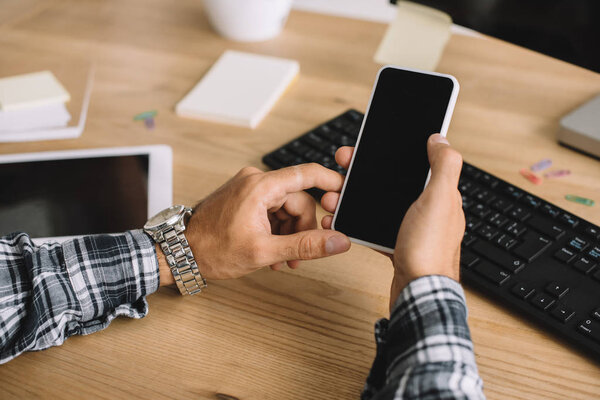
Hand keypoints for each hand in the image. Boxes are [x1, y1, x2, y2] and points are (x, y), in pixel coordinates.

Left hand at [159, 163, 351, 283]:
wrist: (179, 253)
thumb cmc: (212, 250)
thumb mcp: (264, 252)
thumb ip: (305, 246)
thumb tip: (337, 242)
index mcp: (260, 186)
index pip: (307, 174)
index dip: (331, 182)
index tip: (345, 193)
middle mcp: (254, 180)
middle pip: (298, 199)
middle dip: (302, 229)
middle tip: (297, 256)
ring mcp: (247, 188)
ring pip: (285, 207)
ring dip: (288, 233)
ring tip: (280, 259)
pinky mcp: (243, 197)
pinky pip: (271, 209)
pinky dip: (276, 229)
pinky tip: (271, 251)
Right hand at [320, 134, 464, 309]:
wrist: (417, 292)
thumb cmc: (429, 249)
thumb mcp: (439, 199)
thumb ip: (443, 166)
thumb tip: (440, 140)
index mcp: (438, 194)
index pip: (412, 163)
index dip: (388, 153)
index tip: (365, 149)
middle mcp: (426, 209)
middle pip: (390, 182)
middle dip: (362, 176)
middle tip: (340, 172)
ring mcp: (410, 227)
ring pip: (377, 203)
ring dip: (352, 198)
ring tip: (332, 199)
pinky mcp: (397, 243)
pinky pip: (371, 225)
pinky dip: (355, 221)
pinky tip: (341, 219)